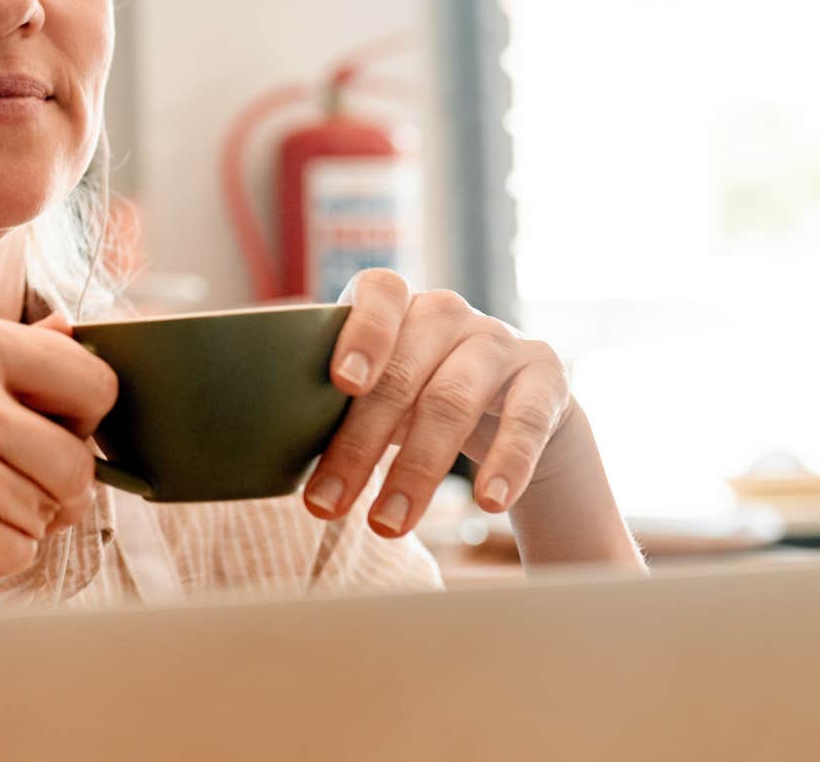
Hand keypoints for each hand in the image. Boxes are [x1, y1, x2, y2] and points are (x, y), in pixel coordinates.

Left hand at [302, 269, 575, 537]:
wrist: (514, 405)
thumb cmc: (418, 398)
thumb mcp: (379, 392)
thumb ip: (335, 406)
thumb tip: (274, 459)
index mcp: (396, 306)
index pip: (379, 293)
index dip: (362, 333)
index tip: (342, 382)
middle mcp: (447, 313)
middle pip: (402, 374)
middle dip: (360, 445)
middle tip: (327, 505)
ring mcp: (498, 340)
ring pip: (453, 402)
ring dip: (417, 470)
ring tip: (387, 525)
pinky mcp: (544, 377)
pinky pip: (527, 420)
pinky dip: (507, 464)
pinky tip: (489, 504)